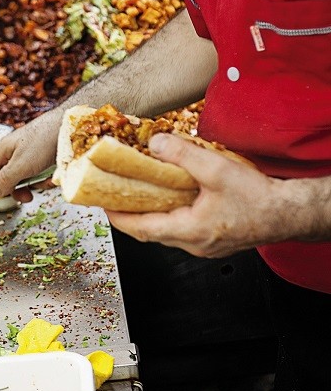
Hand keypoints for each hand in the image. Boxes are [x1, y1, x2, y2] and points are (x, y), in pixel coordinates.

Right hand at [0, 111, 60, 197]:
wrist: (71, 127)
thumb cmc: (44, 140)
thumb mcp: (21, 165)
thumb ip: (6, 180)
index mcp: (4, 151)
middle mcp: (15, 152)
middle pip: (7, 178)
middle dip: (18, 190)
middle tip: (26, 196)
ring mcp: (30, 155)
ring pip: (26, 178)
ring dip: (37, 184)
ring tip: (46, 180)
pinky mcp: (45, 157)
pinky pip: (41, 174)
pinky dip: (48, 177)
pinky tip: (55, 174)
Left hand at [106, 133, 286, 258]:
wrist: (288, 214)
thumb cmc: (258, 199)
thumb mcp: (217, 169)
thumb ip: (184, 154)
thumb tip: (155, 144)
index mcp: (189, 232)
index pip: (141, 229)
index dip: (118, 216)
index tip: (102, 205)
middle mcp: (193, 244)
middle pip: (150, 233)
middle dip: (130, 215)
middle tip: (115, 197)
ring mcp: (204, 246)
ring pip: (167, 232)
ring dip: (151, 214)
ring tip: (139, 194)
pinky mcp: (213, 240)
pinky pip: (183, 229)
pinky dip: (170, 214)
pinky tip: (172, 198)